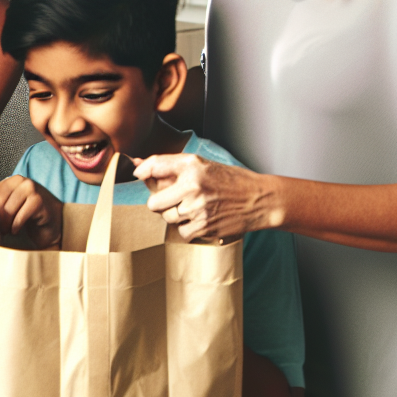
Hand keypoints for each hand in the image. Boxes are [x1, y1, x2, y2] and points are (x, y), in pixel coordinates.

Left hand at [0, 176, 62, 248]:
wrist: (53, 225)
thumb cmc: (28, 218)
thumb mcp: (9, 208)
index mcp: (11, 180)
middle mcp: (21, 181)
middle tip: (2, 229)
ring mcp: (31, 188)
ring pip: (6, 210)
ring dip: (5, 225)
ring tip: (9, 230)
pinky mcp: (39, 201)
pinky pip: (19, 216)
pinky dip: (15, 227)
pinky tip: (17, 230)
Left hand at [133, 154, 281, 241]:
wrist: (257, 199)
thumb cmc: (229, 180)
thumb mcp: (202, 165)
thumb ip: (171, 167)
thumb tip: (139, 168)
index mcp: (192, 166)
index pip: (155, 166)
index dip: (142, 171)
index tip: (139, 173)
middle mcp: (192, 186)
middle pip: (154, 202)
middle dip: (160, 202)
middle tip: (172, 198)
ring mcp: (197, 208)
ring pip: (167, 218)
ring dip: (174, 215)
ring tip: (191, 207)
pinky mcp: (203, 227)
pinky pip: (181, 232)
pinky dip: (187, 228)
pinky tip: (200, 218)